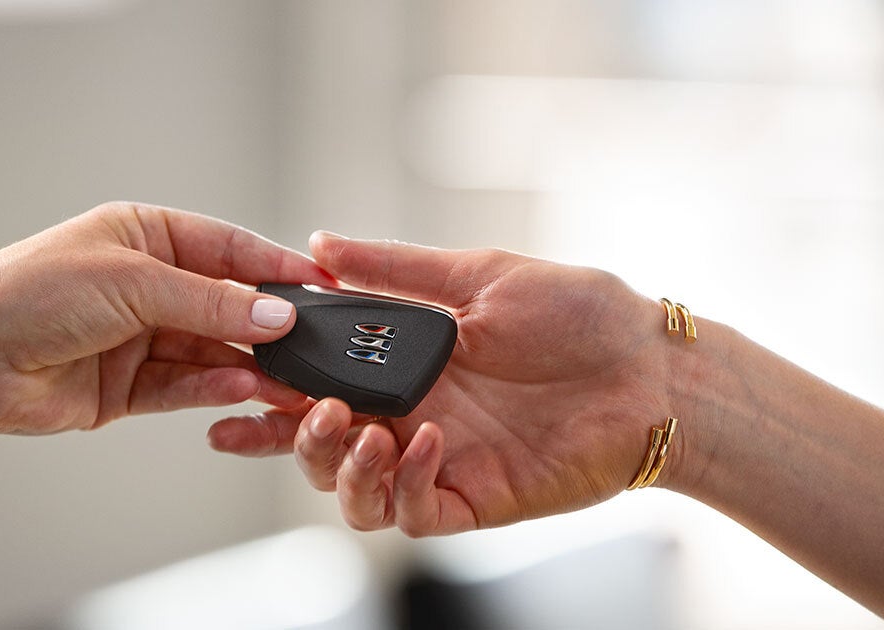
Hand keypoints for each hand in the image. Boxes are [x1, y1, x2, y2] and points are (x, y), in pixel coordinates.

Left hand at [0, 202, 333, 435]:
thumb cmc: (29, 293)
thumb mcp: (130, 282)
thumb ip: (208, 302)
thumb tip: (275, 314)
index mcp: (146, 236)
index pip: (230, 250)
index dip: (278, 268)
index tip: (324, 286)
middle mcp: (147, 285)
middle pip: (227, 305)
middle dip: (270, 325)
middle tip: (316, 343)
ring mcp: (139, 337)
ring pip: (212, 352)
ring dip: (250, 365)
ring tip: (290, 378)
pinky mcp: (128, 387)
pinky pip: (185, 386)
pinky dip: (215, 390)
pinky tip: (244, 390)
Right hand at [208, 232, 697, 535]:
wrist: (654, 369)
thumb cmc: (580, 315)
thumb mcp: (479, 275)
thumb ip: (395, 269)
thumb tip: (319, 242)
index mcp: (407, 366)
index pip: (318, 383)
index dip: (269, 391)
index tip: (229, 382)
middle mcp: (413, 418)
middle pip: (320, 447)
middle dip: (290, 434)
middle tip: (300, 407)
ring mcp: (442, 464)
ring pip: (355, 494)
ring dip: (339, 467)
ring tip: (355, 429)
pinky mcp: (477, 501)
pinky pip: (415, 513)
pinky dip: (406, 483)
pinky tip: (425, 442)